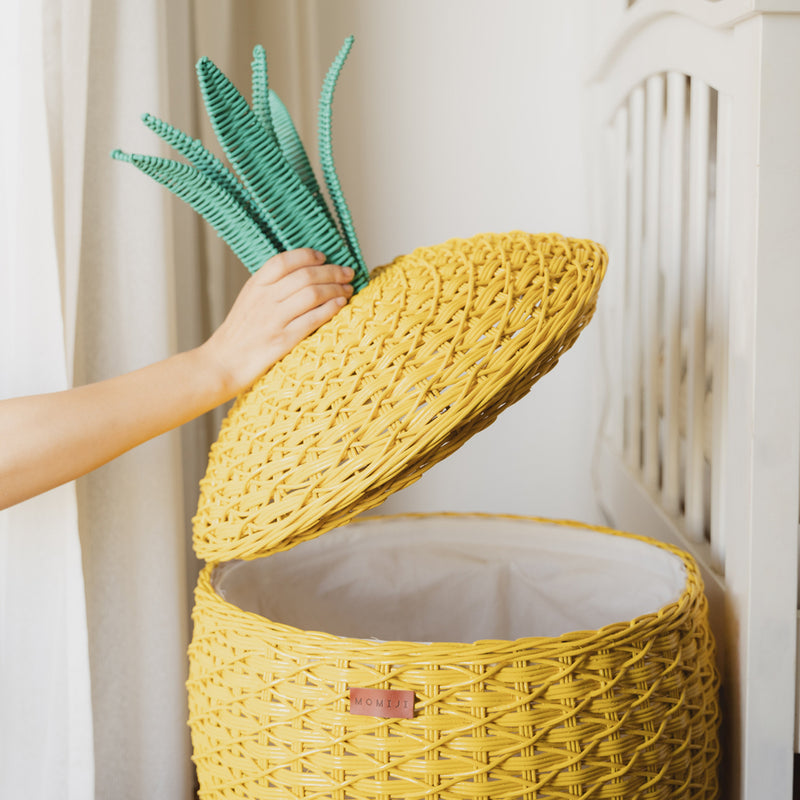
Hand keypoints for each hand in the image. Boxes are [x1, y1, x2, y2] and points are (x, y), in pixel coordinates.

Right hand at [199, 248, 353, 398]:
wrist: (222, 363)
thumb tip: (302, 273)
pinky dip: (331, 308)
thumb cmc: (239, 334)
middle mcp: (264, 299)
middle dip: (332, 271)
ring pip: (312, 294)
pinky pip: (313, 319)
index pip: (284, 261)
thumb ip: (270, 287)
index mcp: (255, 286)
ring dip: (336, 288)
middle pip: (305, 276)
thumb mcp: (248, 301)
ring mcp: (274, 320)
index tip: (324, 257)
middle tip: (347, 272)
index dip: (307, 256)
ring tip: (348, 289)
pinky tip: (341, 305)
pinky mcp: (283, 340)